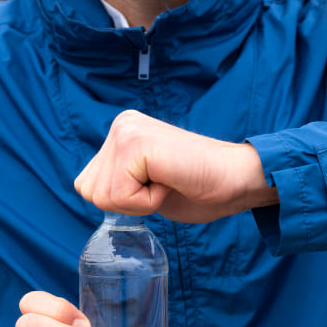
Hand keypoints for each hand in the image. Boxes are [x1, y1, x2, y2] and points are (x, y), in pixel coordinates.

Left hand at [75, 110, 277, 222]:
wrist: (238, 180)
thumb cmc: (201, 187)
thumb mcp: (146, 183)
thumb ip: (119, 180)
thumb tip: (90, 191)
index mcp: (121, 132)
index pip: (87, 185)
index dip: (122, 201)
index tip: (158, 185)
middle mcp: (120, 125)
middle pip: (88, 191)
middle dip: (126, 202)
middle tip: (164, 184)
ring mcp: (126, 131)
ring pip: (101, 196)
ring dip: (138, 202)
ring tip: (167, 182)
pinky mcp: (136, 143)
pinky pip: (120, 195)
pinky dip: (147, 202)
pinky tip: (170, 182)